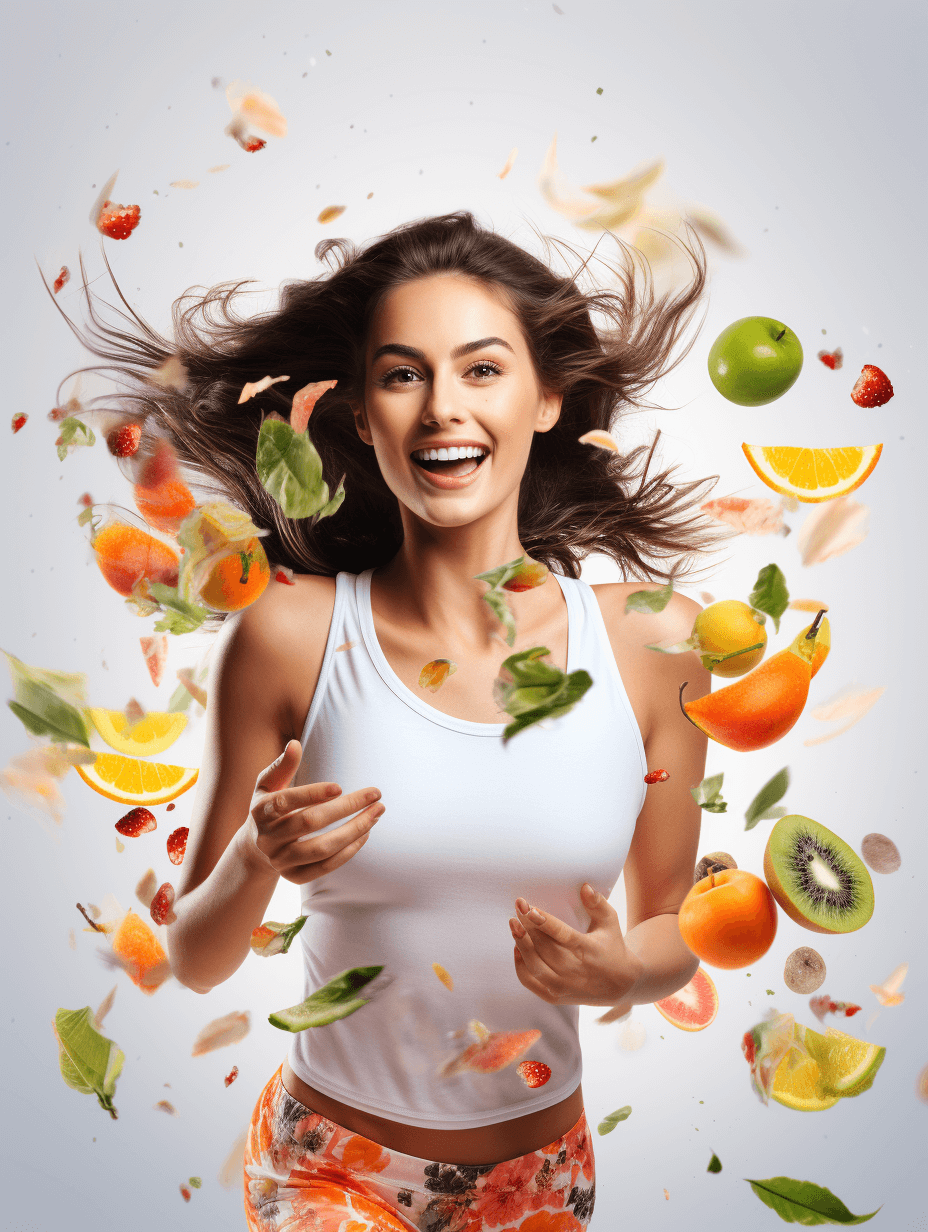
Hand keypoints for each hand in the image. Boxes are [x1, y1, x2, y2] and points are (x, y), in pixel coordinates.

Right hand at [240, 740, 383, 885]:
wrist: (255, 848)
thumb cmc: (269, 807)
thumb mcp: (268, 785)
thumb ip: (282, 766)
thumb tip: (295, 744)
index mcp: (260, 811)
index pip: (285, 802)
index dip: (311, 794)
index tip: (339, 787)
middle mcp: (267, 838)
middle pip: (308, 824)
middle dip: (346, 808)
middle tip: (375, 794)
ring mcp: (280, 860)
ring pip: (320, 849)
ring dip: (353, 831)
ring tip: (376, 814)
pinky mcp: (294, 877)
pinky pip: (325, 867)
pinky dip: (348, 852)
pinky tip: (365, 834)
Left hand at [509, 883, 643, 1007]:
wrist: (620, 985)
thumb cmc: (612, 947)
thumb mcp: (610, 922)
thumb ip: (597, 903)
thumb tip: (585, 886)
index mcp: (589, 950)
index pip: (562, 935)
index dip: (544, 922)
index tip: (529, 908)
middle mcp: (575, 971)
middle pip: (545, 948)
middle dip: (528, 927)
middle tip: (518, 907)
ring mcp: (564, 986)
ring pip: (535, 965)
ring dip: (521, 944)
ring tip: (514, 924)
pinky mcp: (555, 997)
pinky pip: (530, 981)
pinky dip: (520, 965)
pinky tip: (518, 947)